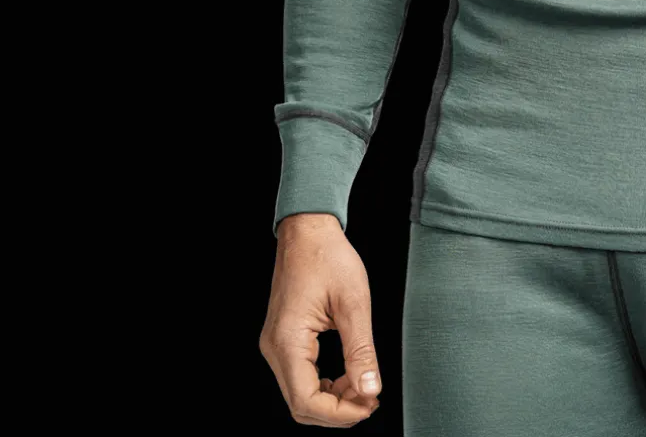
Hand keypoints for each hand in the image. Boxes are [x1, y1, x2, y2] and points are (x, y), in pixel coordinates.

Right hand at [259, 213, 383, 424]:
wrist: (308, 231)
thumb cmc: (329, 257)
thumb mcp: (353, 302)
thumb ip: (361, 350)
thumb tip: (371, 390)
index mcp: (287, 340)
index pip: (306, 401)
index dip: (340, 413)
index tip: (370, 405)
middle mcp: (274, 348)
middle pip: (300, 405)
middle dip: (337, 410)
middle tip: (371, 400)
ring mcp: (275, 345)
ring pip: (299, 394)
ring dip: (332, 399)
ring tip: (363, 387)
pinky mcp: (283, 340)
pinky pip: (300, 377)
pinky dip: (324, 384)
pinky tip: (347, 375)